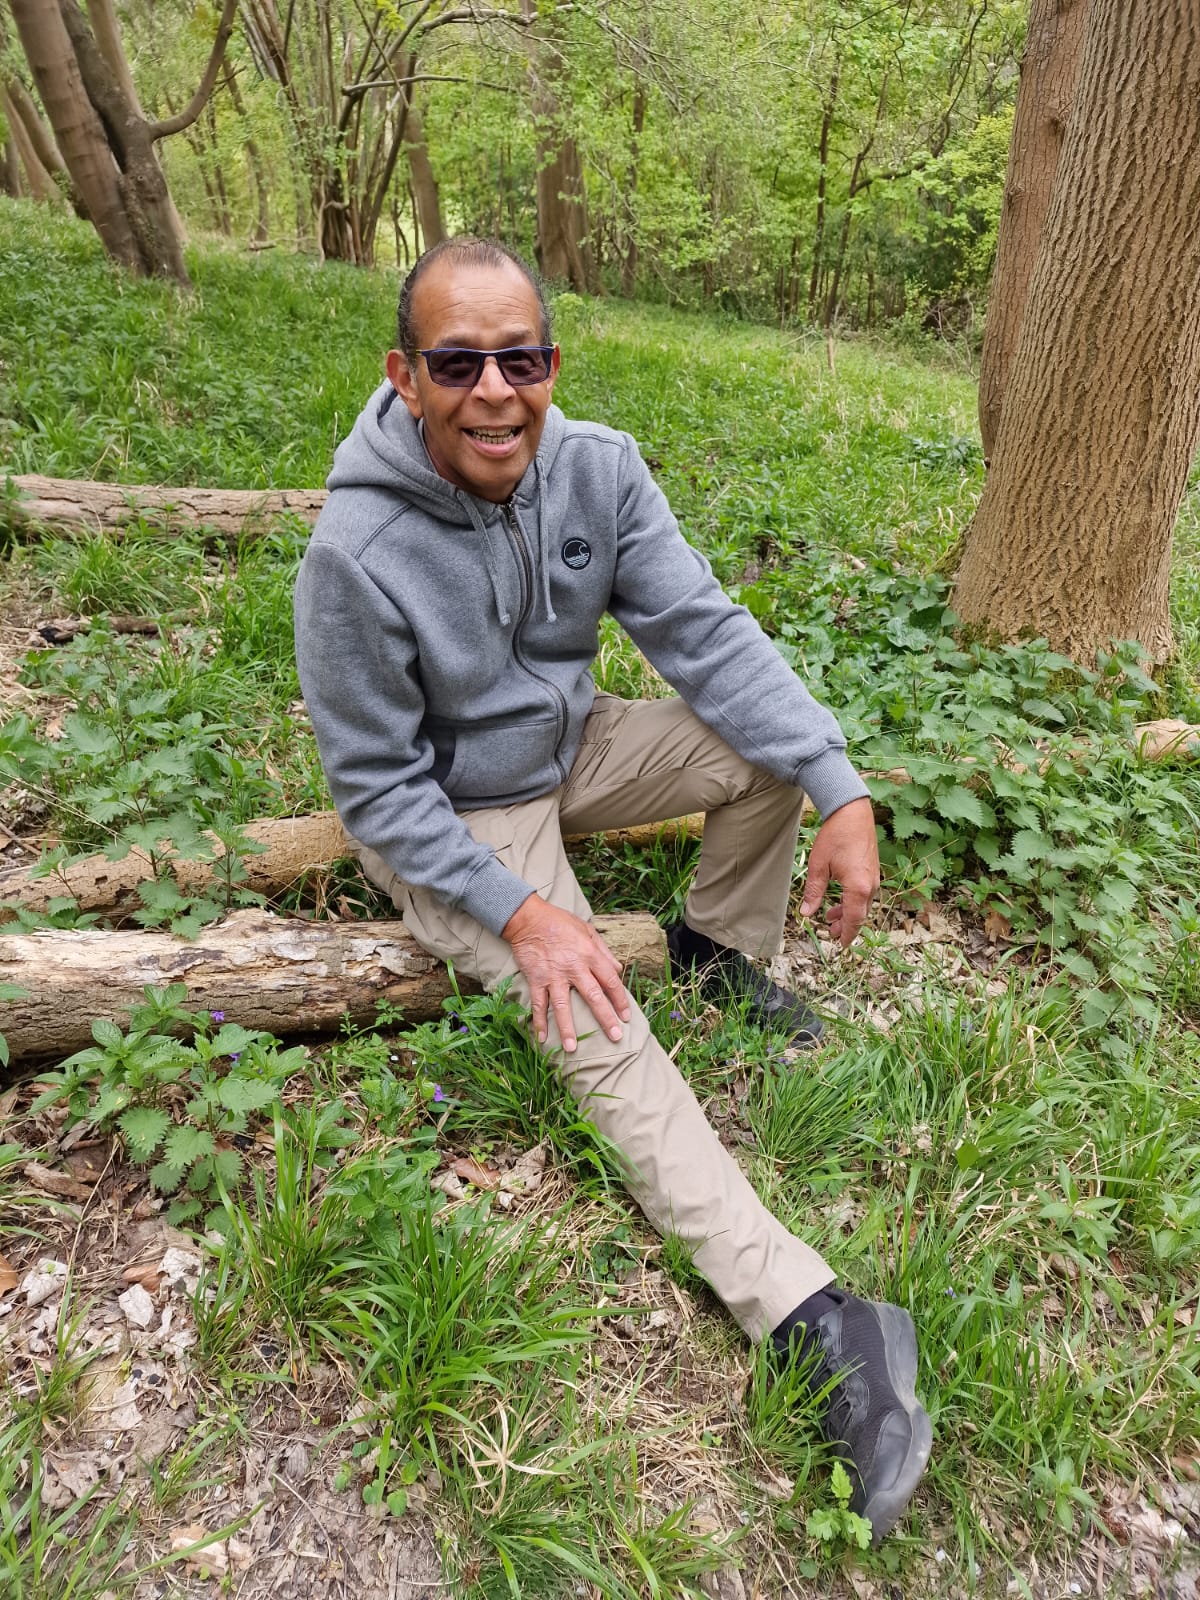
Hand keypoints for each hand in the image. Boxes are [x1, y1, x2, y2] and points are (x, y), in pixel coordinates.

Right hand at [501, 895, 631, 1052]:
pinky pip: (538, 1004)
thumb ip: (604, 951)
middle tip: (615, 1037)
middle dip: (605, 1018)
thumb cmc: (561, 922)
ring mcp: (553, 975)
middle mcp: (573, 967)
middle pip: (593, 996)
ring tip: (572, 1048)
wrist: (529, 918)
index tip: (626, 1016)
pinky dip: (539, 1022)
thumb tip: (618, 970)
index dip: (620, 1000)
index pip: (610, 980)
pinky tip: (542, 1038)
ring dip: (567, 1028)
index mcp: (589, 954)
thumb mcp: (588, 930)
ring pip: (562, 1006)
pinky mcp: (536, 979)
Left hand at [798, 796, 879, 947]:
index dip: (846, 934)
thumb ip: (814, 892)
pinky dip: (853, 901)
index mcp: (858, 887)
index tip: (839, 944)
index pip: (854, 920)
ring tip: (830, 916)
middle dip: (845, 925)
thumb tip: (806, 913)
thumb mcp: (819, 866)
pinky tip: (840, 898)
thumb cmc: (835, 837)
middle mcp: (870, 885)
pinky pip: (865, 893)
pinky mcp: (872, 870)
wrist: (852, 813)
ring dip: (848, 912)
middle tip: (829, 931)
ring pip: (862, 905)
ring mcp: (874, 878)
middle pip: (860, 915)